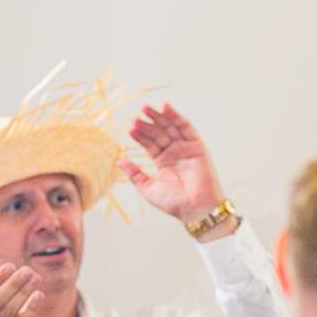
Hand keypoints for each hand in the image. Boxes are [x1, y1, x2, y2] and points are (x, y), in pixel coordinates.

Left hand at [122, 103, 229, 228]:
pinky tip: (166, 107)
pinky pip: (186, 128)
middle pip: (159, 133)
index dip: (140, 135)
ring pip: (171, 127)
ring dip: (159, 117)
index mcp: (163, 162)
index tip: (130, 128)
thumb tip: (119, 161)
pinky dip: (177, 117)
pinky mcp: (197, 146)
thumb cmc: (174, 203)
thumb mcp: (148, 188)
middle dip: (148, 124)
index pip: (150, 143)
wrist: (196, 209)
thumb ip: (135, 174)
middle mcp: (174, 153)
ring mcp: (186, 148)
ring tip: (145, 108)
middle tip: (136, 116)